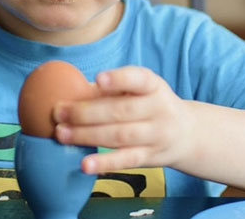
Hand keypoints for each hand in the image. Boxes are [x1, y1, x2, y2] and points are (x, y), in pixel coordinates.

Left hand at [51, 66, 195, 173]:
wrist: (186, 134)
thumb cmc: (148, 104)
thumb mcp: (137, 90)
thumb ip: (108, 90)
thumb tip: (67, 91)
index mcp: (153, 86)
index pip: (139, 79)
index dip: (118, 79)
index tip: (98, 79)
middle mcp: (159, 109)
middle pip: (120, 111)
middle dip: (85, 112)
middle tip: (58, 112)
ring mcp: (157, 135)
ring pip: (120, 136)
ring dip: (86, 135)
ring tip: (61, 134)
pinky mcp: (151, 157)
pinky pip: (126, 161)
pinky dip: (104, 163)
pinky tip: (84, 165)